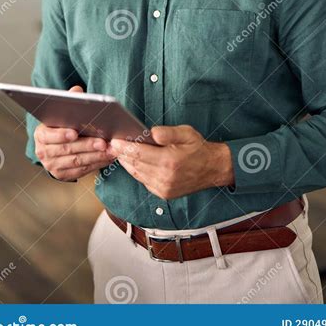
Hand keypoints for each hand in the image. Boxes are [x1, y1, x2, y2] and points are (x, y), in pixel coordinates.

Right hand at [34, 85, 115, 180]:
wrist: (54, 147)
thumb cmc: (61, 126)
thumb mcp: (61, 113)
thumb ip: (68, 101)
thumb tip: (77, 90)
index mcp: (41, 135)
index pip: (49, 136)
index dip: (61, 134)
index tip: (74, 132)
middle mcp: (43, 152)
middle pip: (67, 149)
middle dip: (87, 145)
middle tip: (103, 142)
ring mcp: (52, 165)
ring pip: (76, 161)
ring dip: (95, 156)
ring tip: (110, 150)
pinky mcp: (62, 175)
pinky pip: (81, 170)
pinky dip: (96, 164)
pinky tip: (107, 158)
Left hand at [110, 124, 234, 199]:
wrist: (212, 169)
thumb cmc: (198, 148)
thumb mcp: (186, 133)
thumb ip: (168, 132)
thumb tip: (151, 132)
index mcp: (169, 161)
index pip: (139, 153)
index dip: (124, 147)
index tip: (114, 140)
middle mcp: (164, 177)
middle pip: (135, 164)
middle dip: (122, 154)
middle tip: (112, 145)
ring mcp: (163, 188)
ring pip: (137, 174)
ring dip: (126, 163)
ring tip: (119, 152)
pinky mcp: (163, 193)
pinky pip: (144, 181)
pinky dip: (136, 171)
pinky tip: (132, 163)